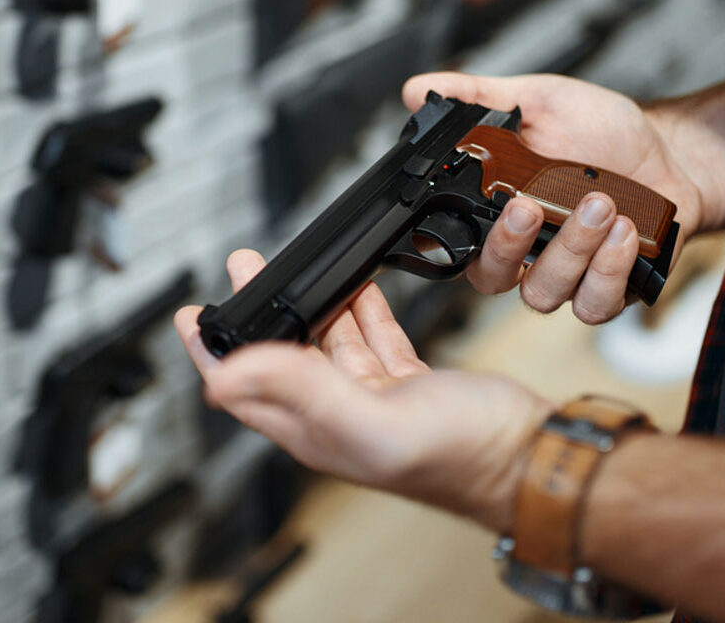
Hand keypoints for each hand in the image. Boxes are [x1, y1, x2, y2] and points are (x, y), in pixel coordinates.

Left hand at [176, 249, 551, 533]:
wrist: (531, 455)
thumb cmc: (463, 457)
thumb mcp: (372, 419)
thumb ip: (301, 391)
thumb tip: (226, 376)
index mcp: (316, 429)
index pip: (244, 390)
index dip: (213, 353)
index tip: (193, 316)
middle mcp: (337, 415)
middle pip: (279, 356)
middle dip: (256, 312)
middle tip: (240, 271)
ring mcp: (373, 398)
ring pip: (325, 341)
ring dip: (306, 303)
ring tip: (283, 267)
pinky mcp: (407, 382)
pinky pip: (371, 338)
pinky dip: (359, 308)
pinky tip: (356, 286)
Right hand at [402, 72, 706, 323]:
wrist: (671, 151)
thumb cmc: (601, 131)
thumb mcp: (537, 101)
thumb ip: (477, 97)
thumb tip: (418, 89)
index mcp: (496, 213)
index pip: (457, 241)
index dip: (454, 236)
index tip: (477, 199)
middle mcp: (525, 252)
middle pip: (492, 278)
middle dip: (509, 245)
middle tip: (530, 206)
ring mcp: (566, 276)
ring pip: (543, 292)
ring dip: (570, 250)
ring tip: (600, 203)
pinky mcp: (608, 290)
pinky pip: (594, 304)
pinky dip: (608, 270)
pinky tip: (625, 232)